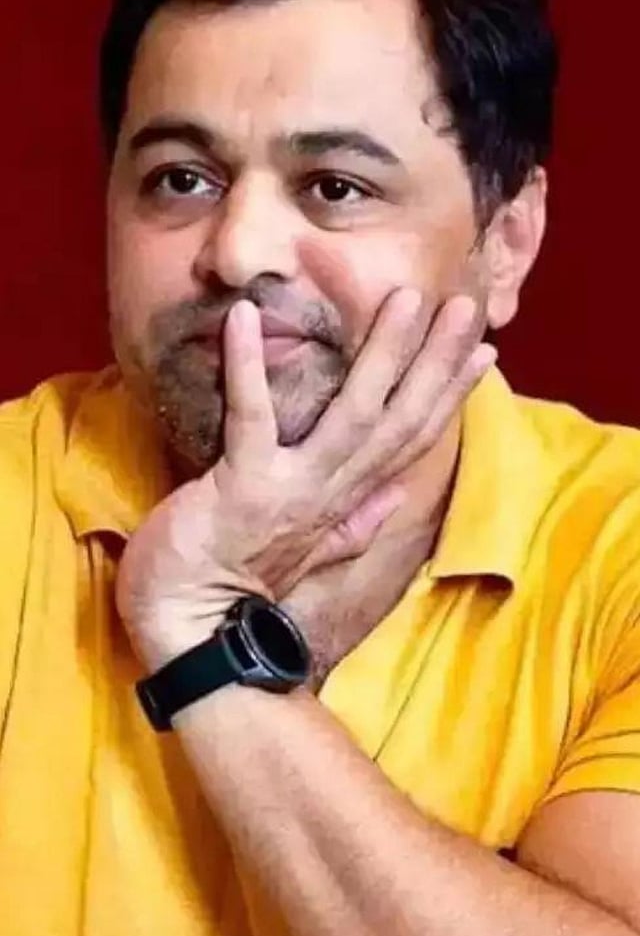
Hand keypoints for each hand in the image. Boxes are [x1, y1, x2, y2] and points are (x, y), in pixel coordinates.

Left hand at [116, 289, 494, 671]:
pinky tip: (245, 318)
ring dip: (381, 356)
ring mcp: (293, 489)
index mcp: (346, 500)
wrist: (191, 634)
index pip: (411, 439)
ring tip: (404, 301)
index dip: (450, 394)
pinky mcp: (244, 486)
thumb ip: (355, 525)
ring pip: (353, 414)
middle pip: (398, 419)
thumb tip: (394, 498)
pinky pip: (251, 418)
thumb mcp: (308, 554)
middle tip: (464, 304)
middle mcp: (332, 491)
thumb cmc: (235, 583)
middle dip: (435, 362)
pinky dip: (248, 367)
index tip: (483, 350)